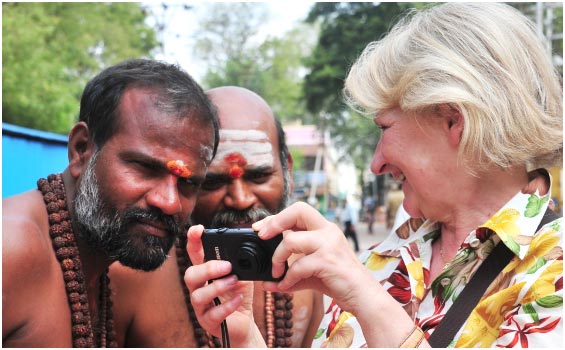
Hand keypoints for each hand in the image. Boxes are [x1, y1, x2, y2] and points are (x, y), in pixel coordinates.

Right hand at [184, 225, 264, 346]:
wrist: (243, 322)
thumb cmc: (239, 294)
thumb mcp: (242, 274)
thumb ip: (240, 261)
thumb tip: (245, 247)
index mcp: (205, 272)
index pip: (194, 254)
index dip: (193, 241)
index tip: (198, 230)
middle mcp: (199, 288)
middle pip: (190, 275)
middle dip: (208, 268)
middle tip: (228, 266)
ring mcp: (201, 306)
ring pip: (197, 295)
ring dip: (217, 286)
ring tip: (234, 281)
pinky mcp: (208, 322)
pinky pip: (213, 314)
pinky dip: (227, 306)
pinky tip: (239, 299)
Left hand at [253, 202, 381, 314]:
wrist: (364, 296)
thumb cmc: (339, 282)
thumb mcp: (312, 273)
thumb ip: (291, 274)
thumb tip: (266, 283)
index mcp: (325, 229)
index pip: (298, 210)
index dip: (276, 217)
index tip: (261, 229)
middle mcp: (328, 231)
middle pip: (298, 210)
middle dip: (275, 222)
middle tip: (262, 236)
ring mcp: (329, 244)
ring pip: (291, 240)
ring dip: (277, 258)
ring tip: (276, 273)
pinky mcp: (327, 261)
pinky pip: (297, 266)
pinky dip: (287, 279)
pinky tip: (284, 286)